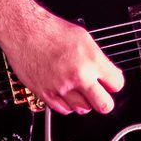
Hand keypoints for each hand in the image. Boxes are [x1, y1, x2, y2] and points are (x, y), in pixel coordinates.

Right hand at [0, 0, 124, 114]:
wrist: (24, 31)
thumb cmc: (50, 30)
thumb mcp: (84, 38)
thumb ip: (98, 59)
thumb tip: (109, 73)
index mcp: (91, 60)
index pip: (116, 84)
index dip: (113, 83)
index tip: (110, 82)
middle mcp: (78, 76)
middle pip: (104, 105)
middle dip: (104, 101)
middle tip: (100, 95)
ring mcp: (61, 87)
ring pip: (83, 109)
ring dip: (84, 102)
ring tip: (78, 90)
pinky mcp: (46, 94)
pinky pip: (64, 110)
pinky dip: (67, 104)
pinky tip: (65, 92)